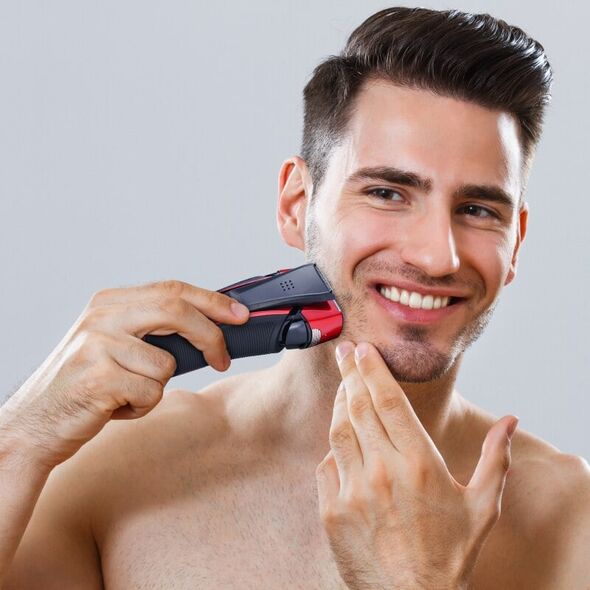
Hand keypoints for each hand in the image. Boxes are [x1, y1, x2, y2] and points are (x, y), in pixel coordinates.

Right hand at [0, 280, 249, 467]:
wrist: (35, 424)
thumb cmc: (85, 385)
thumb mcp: (115, 343)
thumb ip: (153, 328)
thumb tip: (212, 326)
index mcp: (110, 301)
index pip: (173, 289)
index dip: (213, 301)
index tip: (240, 315)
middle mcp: (102, 315)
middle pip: (177, 310)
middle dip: (210, 336)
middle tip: (222, 359)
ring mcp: (97, 345)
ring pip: (167, 364)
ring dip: (156, 388)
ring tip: (127, 394)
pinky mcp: (98, 377)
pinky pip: (151, 393)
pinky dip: (141, 407)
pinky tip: (114, 407)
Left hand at [315, 340, 517, 589]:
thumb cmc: (450, 554)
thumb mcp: (482, 506)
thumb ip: (495, 459)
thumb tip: (510, 422)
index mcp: (419, 464)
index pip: (389, 401)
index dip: (373, 370)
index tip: (363, 350)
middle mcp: (383, 471)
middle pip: (359, 407)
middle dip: (350, 373)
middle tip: (344, 353)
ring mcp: (353, 489)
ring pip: (339, 430)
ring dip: (340, 403)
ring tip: (344, 386)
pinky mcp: (332, 509)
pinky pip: (327, 464)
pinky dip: (334, 448)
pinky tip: (342, 441)